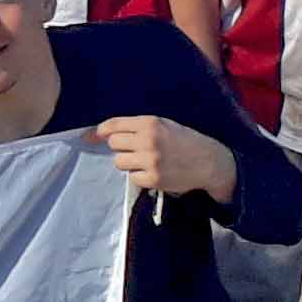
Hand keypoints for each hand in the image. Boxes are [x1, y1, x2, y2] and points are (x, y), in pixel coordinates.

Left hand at [87, 113, 235, 205]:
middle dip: (120, 147)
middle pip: (114, 144)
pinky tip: (153, 172)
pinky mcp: (153, 179)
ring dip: (128, 163)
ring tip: (145, 162)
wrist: (209, 161)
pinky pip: (132, 178)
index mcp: (150, 122)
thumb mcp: (163, 125)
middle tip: (134, 150)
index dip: (100, 131)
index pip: (114, 125)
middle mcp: (148, 140)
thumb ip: (136, 127)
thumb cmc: (183, 140)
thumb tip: (100, 133)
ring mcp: (150, 160)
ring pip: (119, 162)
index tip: (92, 136)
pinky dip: (139, 176)